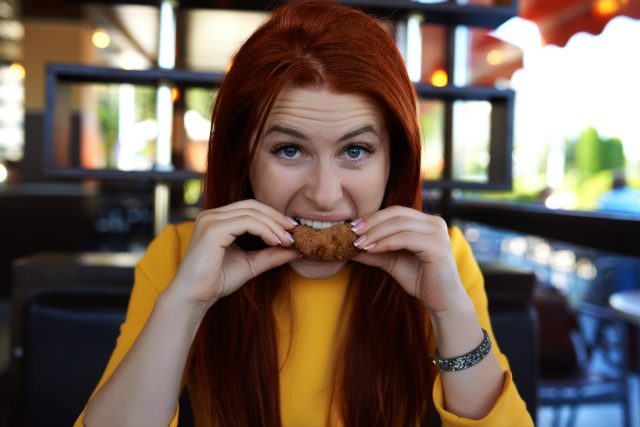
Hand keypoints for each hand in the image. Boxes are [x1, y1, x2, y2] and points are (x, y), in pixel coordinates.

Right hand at [168, 200, 298, 308]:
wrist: (194, 297)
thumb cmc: (217, 281)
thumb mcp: (251, 264)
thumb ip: (271, 255)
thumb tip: (296, 249)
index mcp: (218, 219)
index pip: (250, 208)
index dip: (273, 216)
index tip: (292, 230)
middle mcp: (212, 215)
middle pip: (252, 206)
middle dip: (276, 217)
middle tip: (295, 231)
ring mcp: (210, 220)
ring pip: (251, 213)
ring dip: (273, 226)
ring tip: (287, 241)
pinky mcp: (212, 229)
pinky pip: (245, 222)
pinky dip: (265, 230)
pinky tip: (275, 242)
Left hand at [350, 206, 468, 314]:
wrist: (441, 301)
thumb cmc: (420, 280)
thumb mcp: (391, 261)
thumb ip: (374, 251)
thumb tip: (348, 245)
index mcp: (426, 222)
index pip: (395, 211)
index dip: (373, 217)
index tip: (352, 227)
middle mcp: (435, 222)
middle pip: (397, 213)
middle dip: (371, 222)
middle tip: (352, 232)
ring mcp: (438, 233)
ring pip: (400, 224)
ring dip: (375, 233)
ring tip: (359, 243)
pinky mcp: (437, 246)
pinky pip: (406, 238)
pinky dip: (386, 242)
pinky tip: (372, 249)